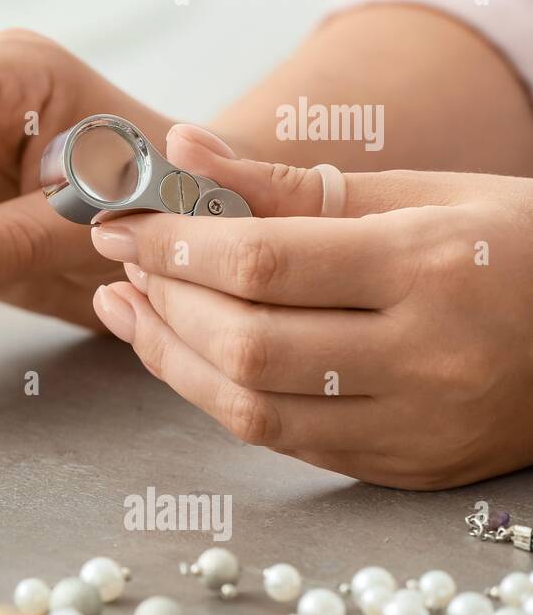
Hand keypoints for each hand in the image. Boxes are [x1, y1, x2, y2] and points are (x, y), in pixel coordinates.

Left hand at [91, 124, 532, 488]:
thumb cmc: (514, 244)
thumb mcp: (419, 192)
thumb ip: (290, 181)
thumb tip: (185, 146)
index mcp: (430, 267)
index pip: (263, 263)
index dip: (174, 245)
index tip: (120, 224)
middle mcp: (424, 357)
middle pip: (245, 342)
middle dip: (164, 301)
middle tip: (123, 263)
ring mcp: (416, 426)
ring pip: (251, 409)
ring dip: (171, 358)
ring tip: (132, 309)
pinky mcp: (405, 468)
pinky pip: (282, 442)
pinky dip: (218, 397)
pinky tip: (186, 353)